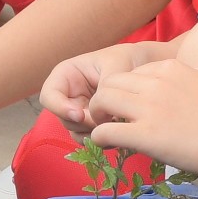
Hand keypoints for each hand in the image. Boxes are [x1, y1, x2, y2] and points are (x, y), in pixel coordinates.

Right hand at [38, 43, 163, 131]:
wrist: (149, 67)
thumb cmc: (129, 59)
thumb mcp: (116, 66)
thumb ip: (105, 88)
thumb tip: (98, 114)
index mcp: (67, 75)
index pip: (48, 96)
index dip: (59, 108)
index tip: (80, 115)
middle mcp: (69, 95)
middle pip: (62, 118)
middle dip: (82, 124)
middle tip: (105, 123)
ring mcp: (81, 111)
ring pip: (76, 131)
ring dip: (93, 134)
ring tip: (116, 126)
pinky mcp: (94, 124)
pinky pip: (90, 138)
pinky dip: (102, 139)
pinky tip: (120, 133)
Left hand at [82, 59, 197, 180]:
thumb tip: (194, 71)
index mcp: (169, 68)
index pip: (132, 73)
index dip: (127, 90)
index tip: (131, 107)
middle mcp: (155, 83)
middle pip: (109, 82)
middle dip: (104, 99)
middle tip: (110, 117)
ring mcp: (149, 108)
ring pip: (101, 100)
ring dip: (97, 115)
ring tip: (106, 129)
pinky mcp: (146, 135)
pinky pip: (105, 131)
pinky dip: (100, 137)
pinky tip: (109, 145)